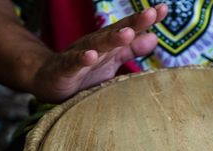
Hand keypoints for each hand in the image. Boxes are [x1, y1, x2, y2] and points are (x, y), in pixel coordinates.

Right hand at [31, 4, 167, 102]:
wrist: (48, 79)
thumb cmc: (84, 70)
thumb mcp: (111, 59)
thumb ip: (131, 49)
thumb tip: (155, 37)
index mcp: (108, 43)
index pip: (129, 28)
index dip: (145, 20)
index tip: (164, 9)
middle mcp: (95, 44)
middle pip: (116, 32)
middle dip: (133, 23)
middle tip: (151, 13)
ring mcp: (79, 55)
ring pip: (97, 45)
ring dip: (112, 38)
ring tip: (127, 33)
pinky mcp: (65, 70)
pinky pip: (73, 64)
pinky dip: (81, 59)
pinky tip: (90, 55)